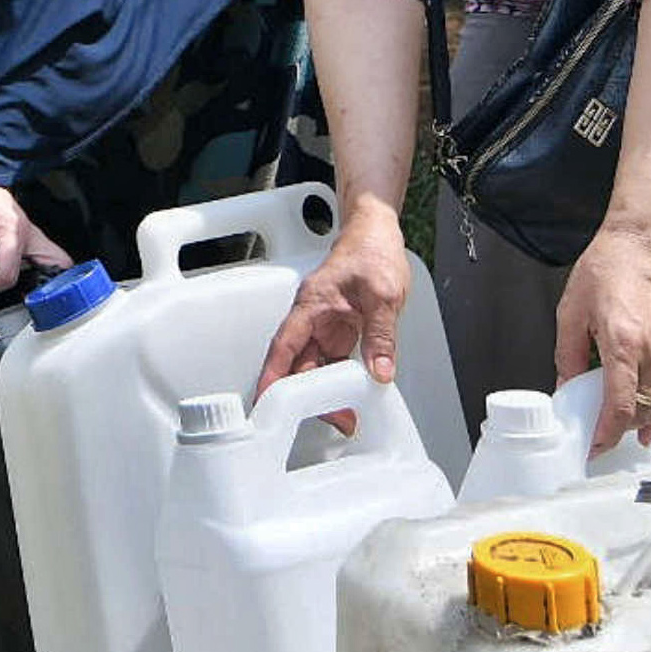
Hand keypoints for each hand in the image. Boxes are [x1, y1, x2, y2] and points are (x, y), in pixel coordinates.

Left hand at [0, 186, 71, 292]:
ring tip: (9, 282)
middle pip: (51, 268)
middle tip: (7, 290)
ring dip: (38, 279)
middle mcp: (30, 234)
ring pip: (56, 264)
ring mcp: (35, 238)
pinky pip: (45, 260)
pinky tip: (18, 275)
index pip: (8, 272)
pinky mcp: (33, 241)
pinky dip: (37, 272)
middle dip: (32, 286)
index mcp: (13, 229)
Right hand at [257, 202, 409, 399]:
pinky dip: (340, 379)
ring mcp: (325, 324)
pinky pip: (333, 359)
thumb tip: (379, 370)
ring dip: (326, 391)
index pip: (285, 346)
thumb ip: (381, 336)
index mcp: (312, 305)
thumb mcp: (383, 296)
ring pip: (315, 365)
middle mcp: (313, 317)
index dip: (274, 377)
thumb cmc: (372, 251)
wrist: (376, 232)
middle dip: (309, 396)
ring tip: (346, 415)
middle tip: (335, 419)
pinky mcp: (339, 328)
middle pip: (299, 363)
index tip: (267, 404)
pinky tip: (352, 392)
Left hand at [554, 221, 650, 454]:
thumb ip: (567, 356)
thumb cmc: (606, 269)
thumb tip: (564, 388)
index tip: (593, 448)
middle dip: (618, 432)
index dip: (606, 435)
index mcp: (623, 344)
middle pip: (640, 410)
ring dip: (641, 425)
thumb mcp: (571, 312)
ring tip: (621, 437)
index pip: (620, 406)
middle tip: (597, 441)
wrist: (641, 244)